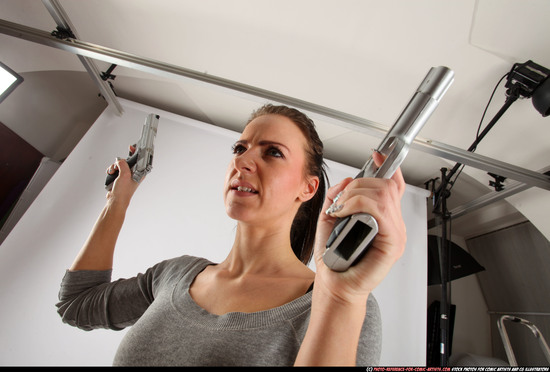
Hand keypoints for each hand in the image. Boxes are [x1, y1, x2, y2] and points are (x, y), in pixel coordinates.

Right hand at [105, 145, 141, 206]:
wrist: (115, 200)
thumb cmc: (123, 191)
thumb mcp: (125, 174)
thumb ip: (123, 164)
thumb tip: (119, 160)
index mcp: (140, 172)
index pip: (140, 159)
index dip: (136, 152)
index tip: (132, 147)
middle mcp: (134, 173)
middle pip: (127, 160)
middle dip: (120, 162)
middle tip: (118, 166)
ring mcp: (126, 175)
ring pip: (119, 164)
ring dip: (114, 167)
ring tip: (113, 172)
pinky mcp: (120, 177)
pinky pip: (115, 169)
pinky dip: (111, 170)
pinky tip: (111, 174)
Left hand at [312, 151, 406, 303]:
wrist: (335, 284)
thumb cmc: (335, 258)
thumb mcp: (330, 218)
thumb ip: (338, 197)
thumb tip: (346, 180)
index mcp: (383, 217)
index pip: (393, 186)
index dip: (386, 167)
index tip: (376, 155)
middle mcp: (393, 224)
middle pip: (385, 186)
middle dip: (358, 185)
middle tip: (341, 201)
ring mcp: (396, 234)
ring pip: (382, 194)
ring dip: (355, 195)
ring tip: (340, 210)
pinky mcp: (392, 243)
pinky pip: (380, 211)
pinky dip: (357, 205)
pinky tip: (344, 213)